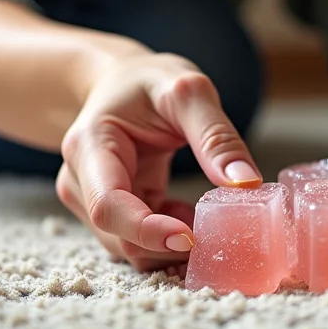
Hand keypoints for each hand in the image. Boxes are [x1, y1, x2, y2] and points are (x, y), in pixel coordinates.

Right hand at [55, 50, 262, 272]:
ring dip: (170, 247)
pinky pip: (138, 242)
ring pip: (128, 247)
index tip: (190, 238)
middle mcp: (81, 179)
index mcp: (90, 145)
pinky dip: (169, 240)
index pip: (108, 205)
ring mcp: (92, 199)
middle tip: (218, 232)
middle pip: (118, 236)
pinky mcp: (112, 210)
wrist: (121, 81)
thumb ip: (215, 136)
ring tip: (206, 217)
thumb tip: (247, 184)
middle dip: (167, 245)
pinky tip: (189, 214)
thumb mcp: (188, 92)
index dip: (146, 231)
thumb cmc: (149, 81)